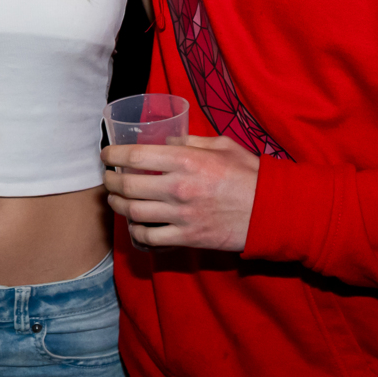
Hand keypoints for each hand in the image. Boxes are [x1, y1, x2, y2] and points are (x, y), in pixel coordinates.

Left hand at [101, 135, 259, 250]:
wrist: (271, 211)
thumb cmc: (249, 175)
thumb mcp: (223, 146)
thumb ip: (192, 140)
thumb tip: (167, 139)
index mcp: (186, 160)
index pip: (136, 156)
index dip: (114, 154)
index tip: (106, 154)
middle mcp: (179, 187)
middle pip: (128, 186)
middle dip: (111, 181)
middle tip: (108, 177)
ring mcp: (181, 215)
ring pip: (134, 212)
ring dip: (117, 205)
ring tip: (114, 199)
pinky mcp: (187, 237)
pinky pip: (150, 237)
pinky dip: (136, 231)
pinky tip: (134, 224)